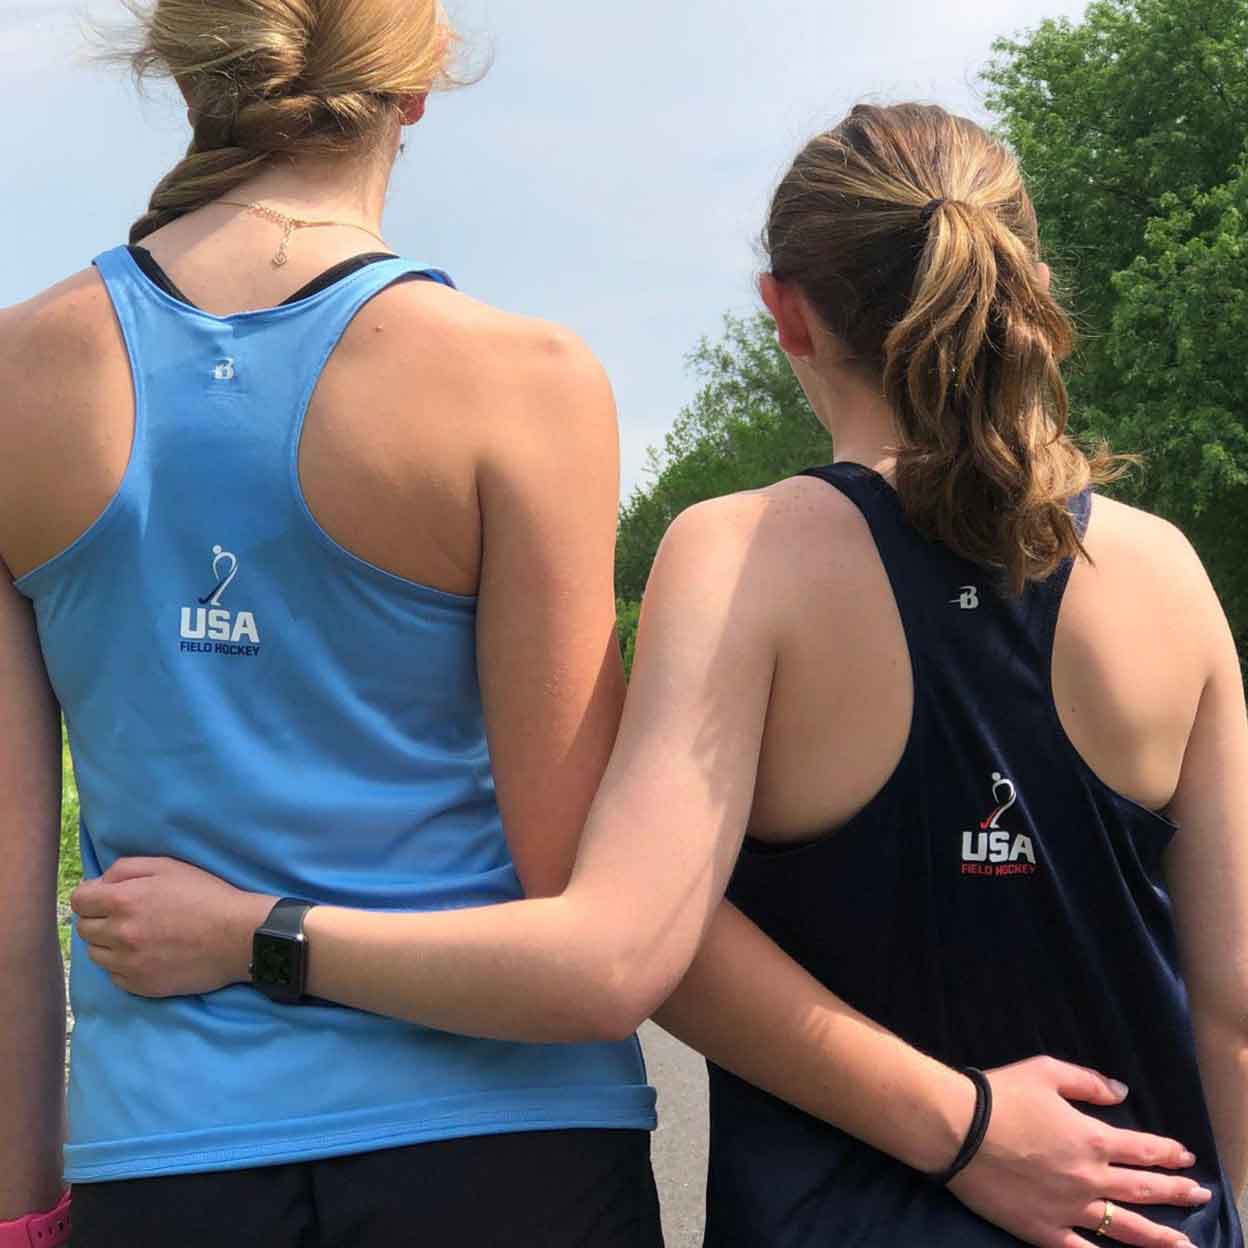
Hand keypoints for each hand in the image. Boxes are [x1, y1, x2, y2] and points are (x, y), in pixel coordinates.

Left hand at [70, 858, 273, 997]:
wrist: (237, 936)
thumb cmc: (207, 895)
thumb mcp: (169, 866)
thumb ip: (127, 868)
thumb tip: (99, 882)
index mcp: (123, 900)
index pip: (78, 900)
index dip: (91, 896)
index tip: (106, 897)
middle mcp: (119, 934)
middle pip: (84, 928)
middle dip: (99, 919)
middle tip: (126, 915)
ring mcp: (128, 963)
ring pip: (96, 954)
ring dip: (108, 943)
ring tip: (137, 936)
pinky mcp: (139, 985)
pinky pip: (114, 976)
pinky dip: (124, 965)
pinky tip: (147, 954)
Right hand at [949, 1057, 1207, 1247]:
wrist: (958, 1129)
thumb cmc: (1001, 1095)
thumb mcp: (1046, 1071)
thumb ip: (1088, 1082)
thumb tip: (1122, 1092)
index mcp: (1091, 1139)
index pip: (1143, 1149)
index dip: (1167, 1153)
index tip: (1186, 1156)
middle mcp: (1089, 1178)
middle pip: (1143, 1189)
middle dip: (1175, 1190)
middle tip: (1199, 1195)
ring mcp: (1070, 1209)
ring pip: (1126, 1228)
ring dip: (1161, 1236)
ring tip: (1186, 1244)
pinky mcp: (1046, 1230)